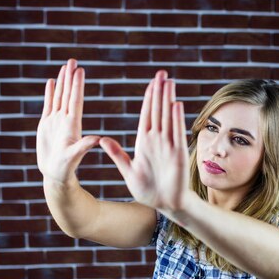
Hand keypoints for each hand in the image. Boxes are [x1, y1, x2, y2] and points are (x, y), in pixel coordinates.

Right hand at [36, 58, 100, 184]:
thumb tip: (97, 139)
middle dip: (70, 77)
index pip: (75, 101)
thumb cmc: (66, 168)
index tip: (80, 70)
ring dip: (62, 81)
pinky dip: (50, 93)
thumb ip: (83, 147)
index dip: (77, 85)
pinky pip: (49, 104)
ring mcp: (56, 121)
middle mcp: (66, 120)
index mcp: (73, 125)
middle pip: (68, 94)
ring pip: (60, 96)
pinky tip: (51, 81)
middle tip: (73, 60)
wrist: (55, 174)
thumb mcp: (74, 157)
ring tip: (65, 66)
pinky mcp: (47, 124)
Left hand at [99, 70, 190, 211]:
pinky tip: (175, 105)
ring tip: (168, 82)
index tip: (151, 83)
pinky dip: (175, 119)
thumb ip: (117, 154)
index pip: (147, 114)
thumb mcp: (128, 170)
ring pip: (168, 118)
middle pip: (159, 111)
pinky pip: (176, 133)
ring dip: (168, 100)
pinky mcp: (177, 154)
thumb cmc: (148, 189)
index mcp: (145, 142)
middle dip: (160, 92)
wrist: (165, 204)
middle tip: (161, 73)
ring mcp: (169, 146)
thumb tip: (101, 139)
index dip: (149, 98)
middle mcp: (158, 140)